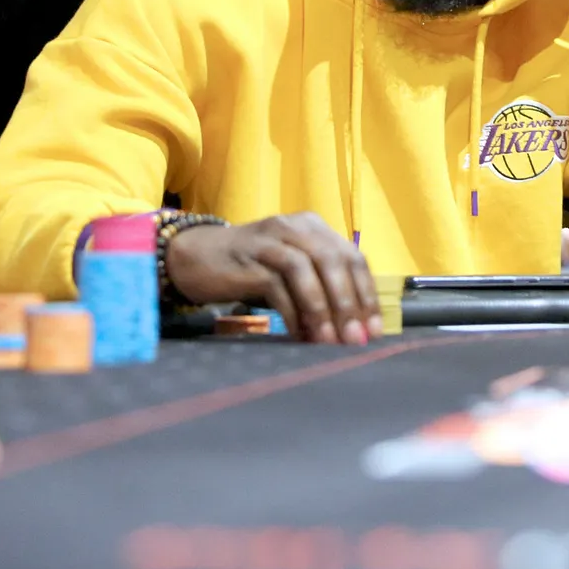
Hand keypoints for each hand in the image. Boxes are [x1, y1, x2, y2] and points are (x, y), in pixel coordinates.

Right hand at [164, 212, 379, 344]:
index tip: (374, 329)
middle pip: (334, 262)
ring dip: (323, 309)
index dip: (366, 294)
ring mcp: (271, 240)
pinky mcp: (249, 259)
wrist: (195, 258)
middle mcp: (295, 227)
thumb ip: (320, 286)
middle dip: (349, 304)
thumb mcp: (291, 270)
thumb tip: (353, 327)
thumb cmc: (250, 269)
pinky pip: (278, 286)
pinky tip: (298, 334)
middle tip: (355, 339)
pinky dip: (293, 312)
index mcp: (313, 227)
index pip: (353, 257)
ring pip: (308, 271)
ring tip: (328, 341)